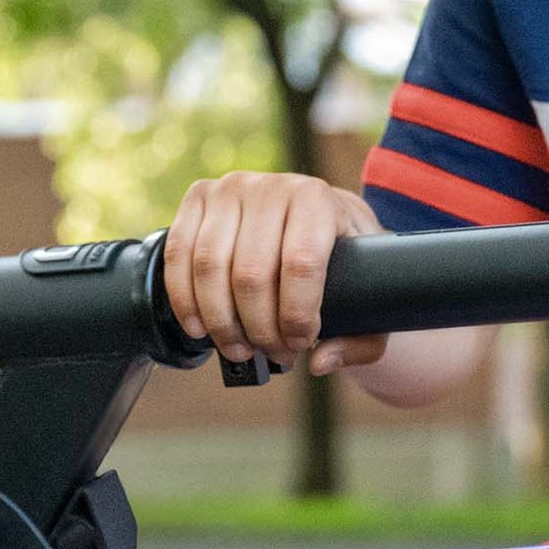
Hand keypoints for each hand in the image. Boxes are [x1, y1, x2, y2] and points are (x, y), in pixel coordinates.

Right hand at [161, 173, 388, 375]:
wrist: (314, 211)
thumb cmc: (344, 256)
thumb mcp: (370, 291)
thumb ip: (360, 338)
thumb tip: (320, 361)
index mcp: (317, 199)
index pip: (301, 264)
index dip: (297, 315)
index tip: (302, 343)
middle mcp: (271, 187)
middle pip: (252, 273)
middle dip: (260, 328)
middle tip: (274, 352)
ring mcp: (230, 188)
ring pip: (210, 267)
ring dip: (221, 321)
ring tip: (240, 347)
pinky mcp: (199, 197)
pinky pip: (179, 254)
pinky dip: (184, 299)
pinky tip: (199, 328)